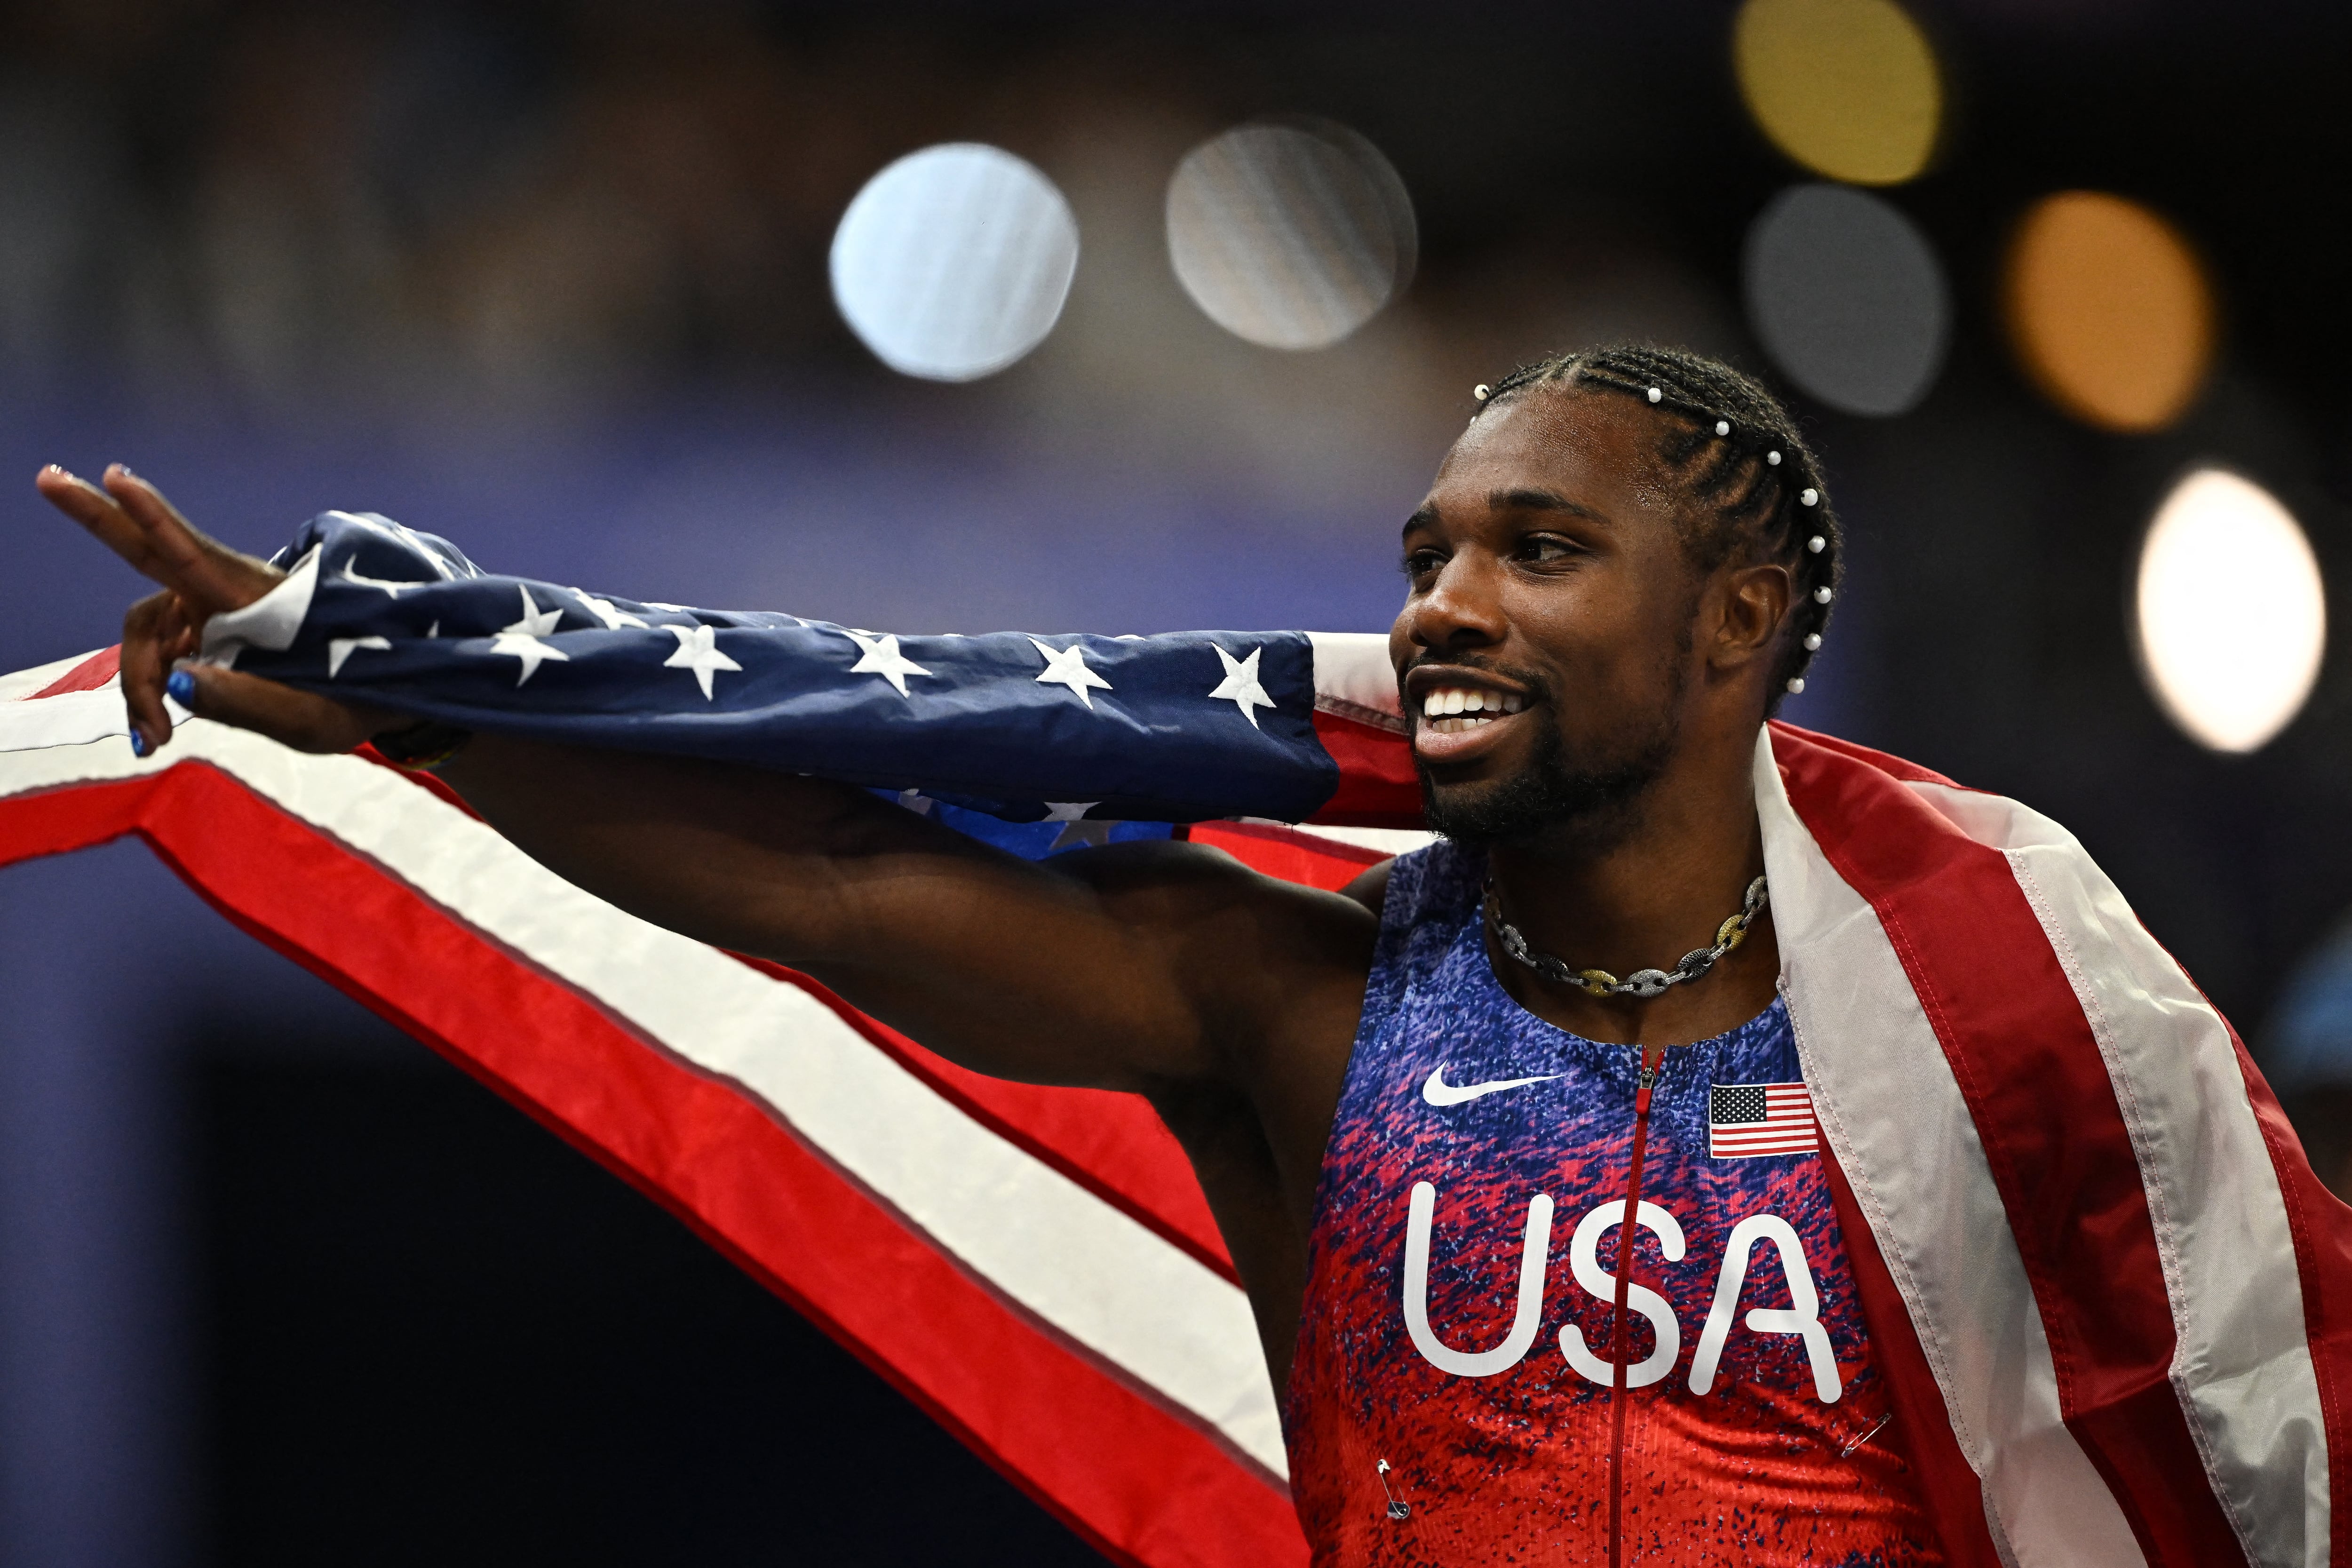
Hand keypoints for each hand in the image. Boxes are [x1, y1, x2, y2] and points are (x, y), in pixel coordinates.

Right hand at [37, 464, 398, 755]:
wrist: (384, 698)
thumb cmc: (356, 701)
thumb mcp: (312, 719)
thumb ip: (247, 702)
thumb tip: (175, 684)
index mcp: (259, 602)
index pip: (193, 553)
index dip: (153, 515)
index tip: (116, 476)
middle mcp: (228, 595)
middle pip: (148, 556)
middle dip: (98, 517)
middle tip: (46, 475)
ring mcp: (214, 611)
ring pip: (146, 633)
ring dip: (136, 682)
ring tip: (153, 738)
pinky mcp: (209, 632)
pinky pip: (160, 654)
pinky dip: (149, 690)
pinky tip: (155, 729)